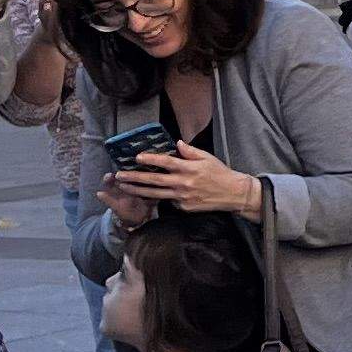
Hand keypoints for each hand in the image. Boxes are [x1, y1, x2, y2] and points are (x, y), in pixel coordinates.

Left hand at [109, 142, 260, 220]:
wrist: (232, 194)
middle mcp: (183, 183)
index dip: (150, 160)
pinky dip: (158, 197)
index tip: (137, 157)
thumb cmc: (220, 173)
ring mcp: (182, 197)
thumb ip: (190, 151)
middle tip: (119, 175)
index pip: (166, 162)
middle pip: (154, 180)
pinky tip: (148, 195)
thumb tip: (177, 143)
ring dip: (137, 190)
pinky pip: (168, 201)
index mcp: (188, 168)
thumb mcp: (207, 157)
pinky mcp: (183, 207)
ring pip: (155, 194)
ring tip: (124, 187)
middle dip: (134, 178)